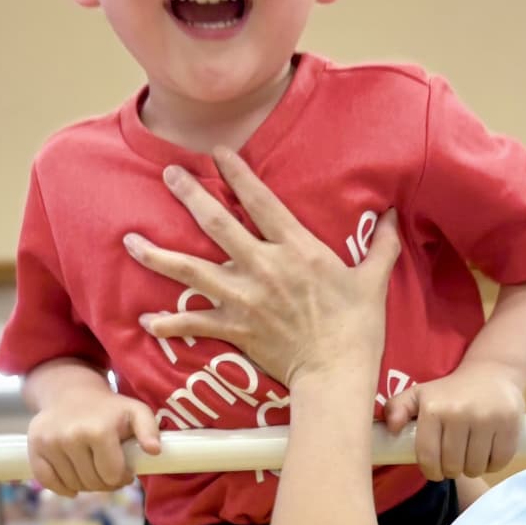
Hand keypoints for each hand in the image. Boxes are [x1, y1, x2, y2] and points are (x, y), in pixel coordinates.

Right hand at [29, 386, 162, 495]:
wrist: (70, 393)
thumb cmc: (108, 408)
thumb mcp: (135, 411)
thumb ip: (149, 429)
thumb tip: (154, 451)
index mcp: (98, 431)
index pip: (112, 476)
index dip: (122, 477)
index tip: (124, 470)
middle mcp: (71, 437)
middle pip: (93, 483)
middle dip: (105, 482)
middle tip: (108, 470)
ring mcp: (50, 443)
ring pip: (73, 485)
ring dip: (85, 484)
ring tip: (92, 468)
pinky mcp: (34, 447)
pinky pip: (47, 482)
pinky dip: (61, 487)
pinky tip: (72, 480)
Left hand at [129, 151, 400, 390]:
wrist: (338, 372)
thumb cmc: (358, 326)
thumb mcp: (373, 279)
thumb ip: (381, 244)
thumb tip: (394, 214)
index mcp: (296, 248)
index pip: (260, 200)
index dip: (237, 173)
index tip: (217, 152)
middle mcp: (264, 266)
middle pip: (217, 224)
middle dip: (189, 195)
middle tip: (168, 174)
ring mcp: (245, 297)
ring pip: (192, 270)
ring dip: (158, 255)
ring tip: (131, 241)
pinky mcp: (236, 329)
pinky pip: (195, 324)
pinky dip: (170, 324)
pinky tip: (146, 321)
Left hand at [383, 364, 525, 479]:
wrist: (492, 372)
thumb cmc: (451, 390)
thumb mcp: (420, 394)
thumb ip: (397, 408)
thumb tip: (392, 428)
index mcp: (434, 409)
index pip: (428, 457)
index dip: (432, 472)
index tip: (436, 471)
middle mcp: (459, 414)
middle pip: (453, 466)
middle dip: (452, 470)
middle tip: (454, 462)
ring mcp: (487, 419)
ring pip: (476, 467)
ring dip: (472, 469)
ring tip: (470, 458)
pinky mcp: (510, 424)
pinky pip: (499, 462)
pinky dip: (493, 465)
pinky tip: (488, 455)